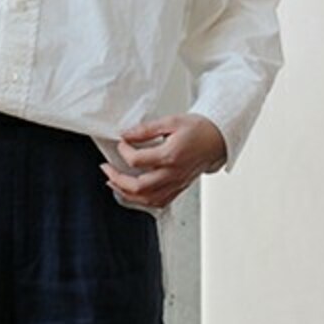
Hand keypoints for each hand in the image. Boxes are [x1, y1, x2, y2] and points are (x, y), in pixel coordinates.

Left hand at [99, 113, 227, 210]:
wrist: (218, 140)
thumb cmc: (198, 129)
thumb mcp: (171, 121)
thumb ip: (146, 129)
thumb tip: (126, 134)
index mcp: (171, 156)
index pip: (137, 160)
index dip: (124, 151)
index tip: (121, 142)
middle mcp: (173, 174)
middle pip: (138, 186)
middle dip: (117, 179)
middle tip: (106, 168)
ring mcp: (176, 184)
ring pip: (147, 199)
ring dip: (125, 193)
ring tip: (113, 182)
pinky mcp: (179, 188)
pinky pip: (158, 202)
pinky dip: (142, 201)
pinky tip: (132, 193)